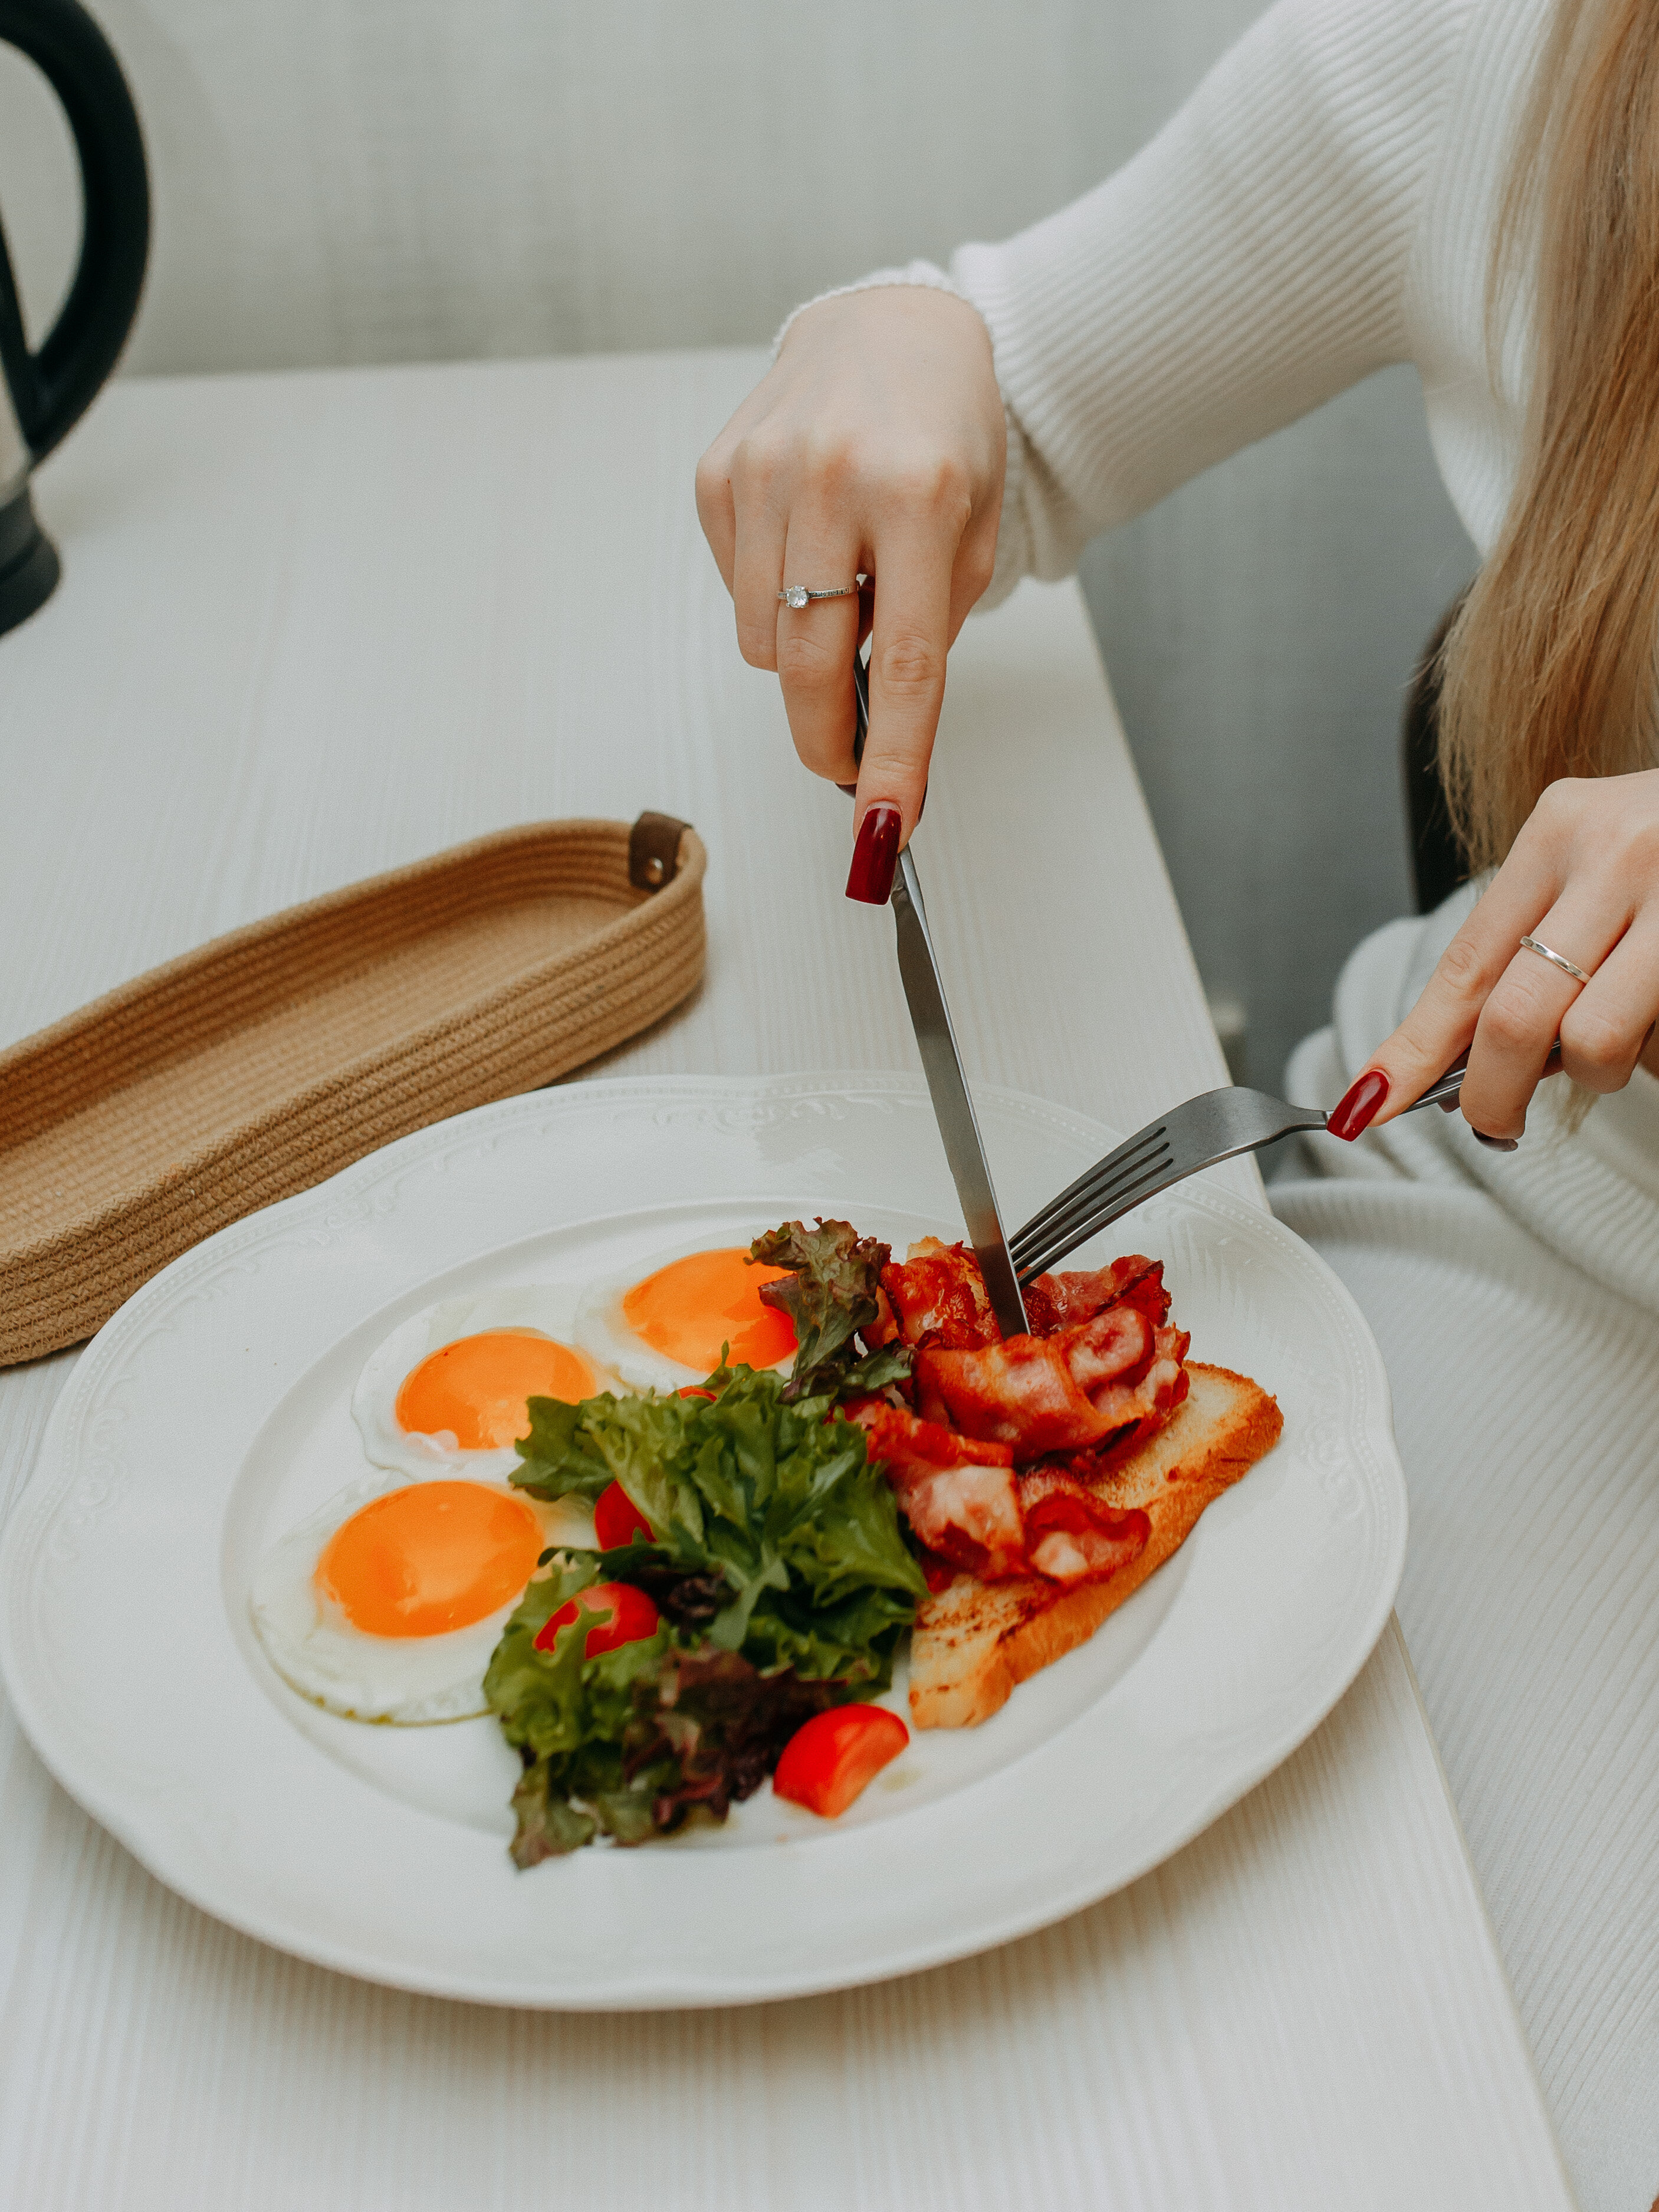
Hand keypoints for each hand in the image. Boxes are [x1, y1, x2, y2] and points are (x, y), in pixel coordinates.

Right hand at [694, 285, 1005, 887]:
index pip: (903, 663)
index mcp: (917, 495)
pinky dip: (772, 602)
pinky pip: (736, 594)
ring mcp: (762, 473)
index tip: (887, 826)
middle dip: (829, 742)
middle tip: (850, 771)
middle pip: (811, 668)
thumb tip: (874, 732)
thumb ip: (929, 627)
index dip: (894, 757)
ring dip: (803, 659)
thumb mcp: (973, 530)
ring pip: (763, 643)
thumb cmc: (945, 436)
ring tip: (845, 602)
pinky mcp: (716, 474)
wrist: (891, 325)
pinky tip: (806, 553)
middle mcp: (831, 478)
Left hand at [1328, 773, 1658, 1141]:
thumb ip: (1529, 947)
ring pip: (1600, 1042)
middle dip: (1494, 1094)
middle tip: (1497, 1121)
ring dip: (1601, 1071)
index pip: (1465, 964)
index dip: (1412, 1049)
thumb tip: (1456, 1062)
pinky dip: (1656, 1052)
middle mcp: (1620, 851)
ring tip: (1624, 1032)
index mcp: (1563, 827)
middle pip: (1519, 1019)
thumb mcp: (1591, 866)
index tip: (1369, 1103)